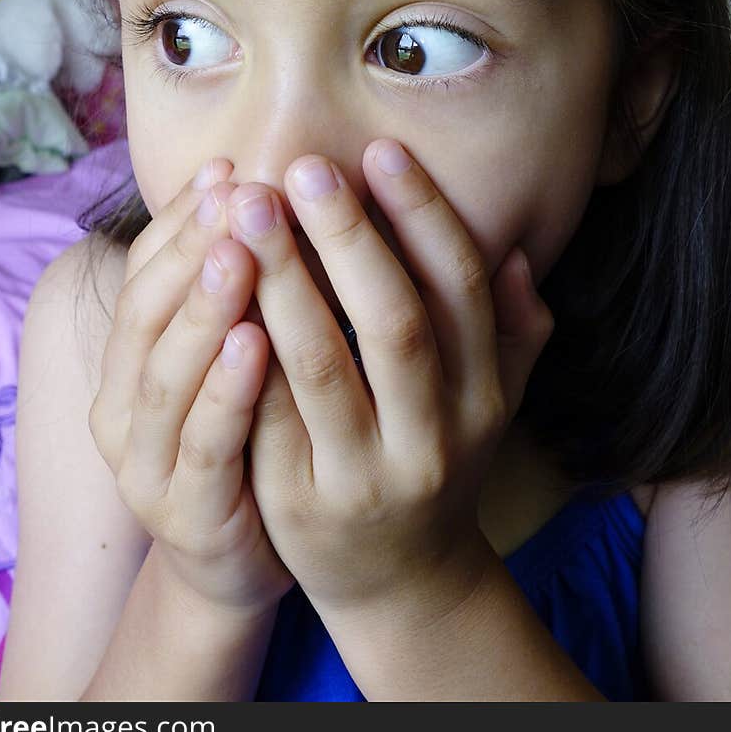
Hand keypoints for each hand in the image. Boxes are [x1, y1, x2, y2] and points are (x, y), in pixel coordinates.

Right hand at [88, 157, 294, 618]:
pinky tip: (258, 345)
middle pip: (144, 315)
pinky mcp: (186, 513)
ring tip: (239, 253)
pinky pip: (204, 445)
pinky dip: (226, 391)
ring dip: (202, 310)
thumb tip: (251, 184)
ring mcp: (144, 466)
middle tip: (238, 195)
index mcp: (126, 362)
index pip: (143, 274)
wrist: (238, 564)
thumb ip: (232, 290)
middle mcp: (119, 408)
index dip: (180, 220)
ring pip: (164, 378)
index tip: (228, 167)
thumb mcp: (227, 358)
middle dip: (190, 250)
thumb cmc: (243, 440)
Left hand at [223, 140, 554, 617]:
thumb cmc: (439, 458)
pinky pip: (266, 417)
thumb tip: (515, 249)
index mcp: (483, 396)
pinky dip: (243, 354)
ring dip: (283, 280)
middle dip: (348, 237)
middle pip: (394, 323)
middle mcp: (433, 437)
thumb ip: (512, 328)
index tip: (379, 149)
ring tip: (246, 208)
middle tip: (301, 165)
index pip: (459, 290)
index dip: (424, 216)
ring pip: (322, 367)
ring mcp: (365, 476)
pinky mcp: (299, 504)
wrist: (400, 582)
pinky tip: (215, 289)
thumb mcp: (492, 399)